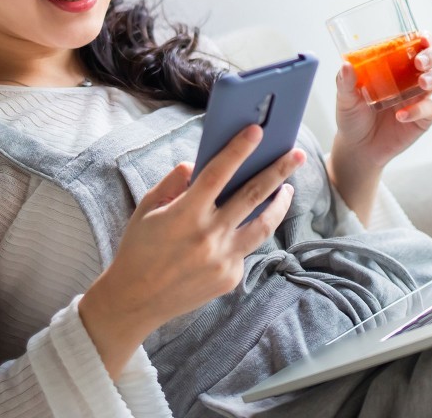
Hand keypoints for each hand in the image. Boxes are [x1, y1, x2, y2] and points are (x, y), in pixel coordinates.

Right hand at [78, 124, 299, 376]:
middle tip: (297, 155)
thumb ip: (173, 183)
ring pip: (263, 226)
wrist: (134, 301)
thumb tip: (198, 165)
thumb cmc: (138, 249)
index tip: (257, 131)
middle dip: (279, 171)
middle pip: (254, 195)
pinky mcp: (230, 278)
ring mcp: (223, 259)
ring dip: (279, 204)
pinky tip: (241, 229)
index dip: (239, 149)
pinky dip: (244, 236)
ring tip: (288, 189)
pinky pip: (244, 250)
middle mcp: (209, 236)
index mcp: (186, 213)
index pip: (218, 172)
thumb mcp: (147, 209)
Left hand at [332, 33, 431, 170]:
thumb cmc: (353, 116)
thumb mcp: (345, 98)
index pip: (416, 44)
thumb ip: (345, 82)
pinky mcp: (422, 118)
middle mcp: (411, 77)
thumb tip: (346, 65)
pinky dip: (417, 110)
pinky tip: (401, 115)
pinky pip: (429, 109)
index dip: (425, 38)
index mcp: (396, 65)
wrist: (357, 148)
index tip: (422, 38)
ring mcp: (419, 97)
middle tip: (420, 62)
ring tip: (421, 84)